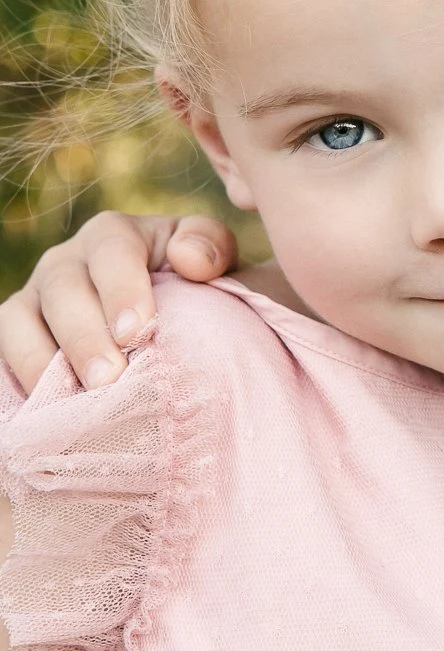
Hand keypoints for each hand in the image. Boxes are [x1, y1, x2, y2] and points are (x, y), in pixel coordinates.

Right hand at [0, 213, 236, 393]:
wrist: (180, 323)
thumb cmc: (198, 291)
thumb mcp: (215, 261)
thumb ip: (211, 248)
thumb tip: (188, 259)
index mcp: (116, 236)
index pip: (112, 250)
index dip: (121, 288)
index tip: (137, 331)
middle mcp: (67, 262)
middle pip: (62, 288)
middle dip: (84, 336)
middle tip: (109, 380)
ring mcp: (36, 300)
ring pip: (19, 321)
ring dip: (43, 362)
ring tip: (77, 401)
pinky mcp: (19, 337)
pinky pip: (5, 353)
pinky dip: (20, 380)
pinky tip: (48, 414)